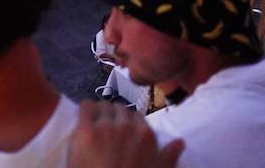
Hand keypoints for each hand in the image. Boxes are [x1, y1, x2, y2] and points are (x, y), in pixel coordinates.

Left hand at [67, 101, 183, 167]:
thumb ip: (169, 156)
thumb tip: (180, 142)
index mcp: (146, 136)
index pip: (136, 117)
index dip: (129, 124)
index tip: (123, 133)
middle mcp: (128, 126)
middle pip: (120, 110)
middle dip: (114, 118)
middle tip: (107, 131)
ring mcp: (106, 127)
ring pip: (103, 107)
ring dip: (100, 114)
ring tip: (95, 125)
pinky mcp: (86, 130)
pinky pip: (86, 107)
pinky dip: (86, 110)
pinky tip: (84, 120)